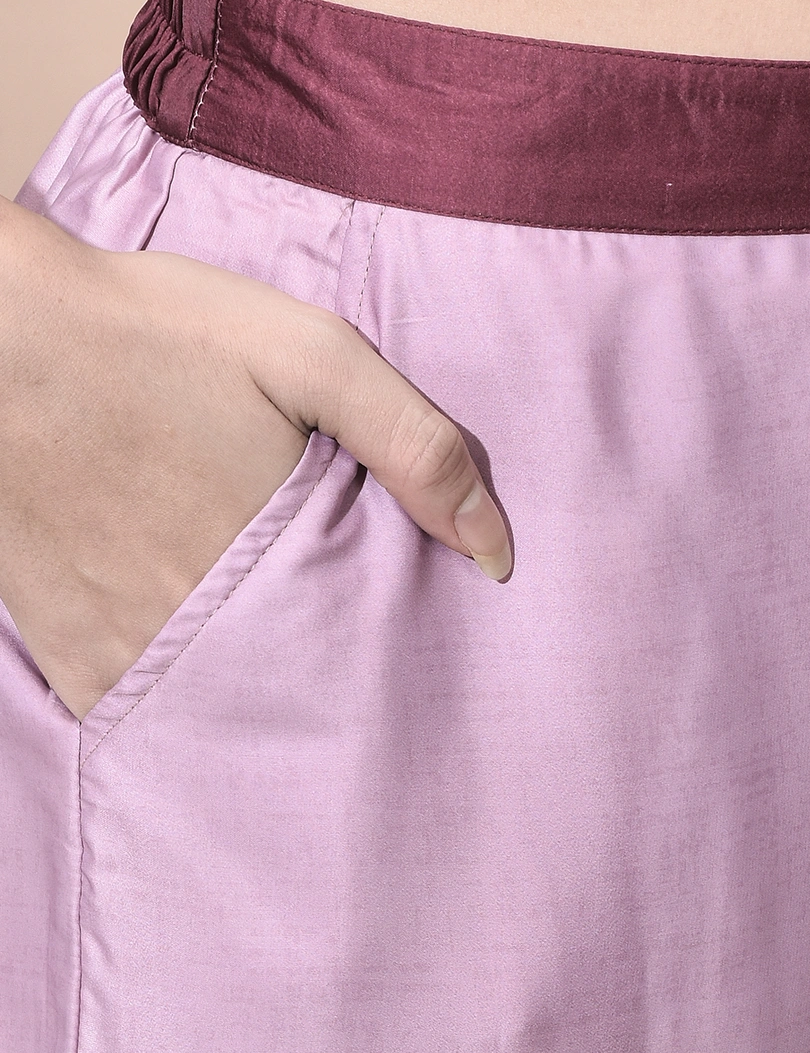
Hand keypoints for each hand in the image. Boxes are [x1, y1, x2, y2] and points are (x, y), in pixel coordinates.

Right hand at [0, 198, 510, 719]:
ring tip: (294, 695)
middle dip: (342, 698)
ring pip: (230, 718)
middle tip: (371, 700)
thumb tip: (495, 551)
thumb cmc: (154, 334)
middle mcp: (211, 624)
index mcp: (285, 561)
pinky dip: (183, 715)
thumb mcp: (311, 356)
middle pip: (307, 698)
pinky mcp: (71, 652)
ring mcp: (132, 648)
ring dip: (267, 711)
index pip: (375, 654)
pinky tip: (209, 694)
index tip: (428, 665)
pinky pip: (144, 717)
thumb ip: (414, 445)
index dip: (405, 661)